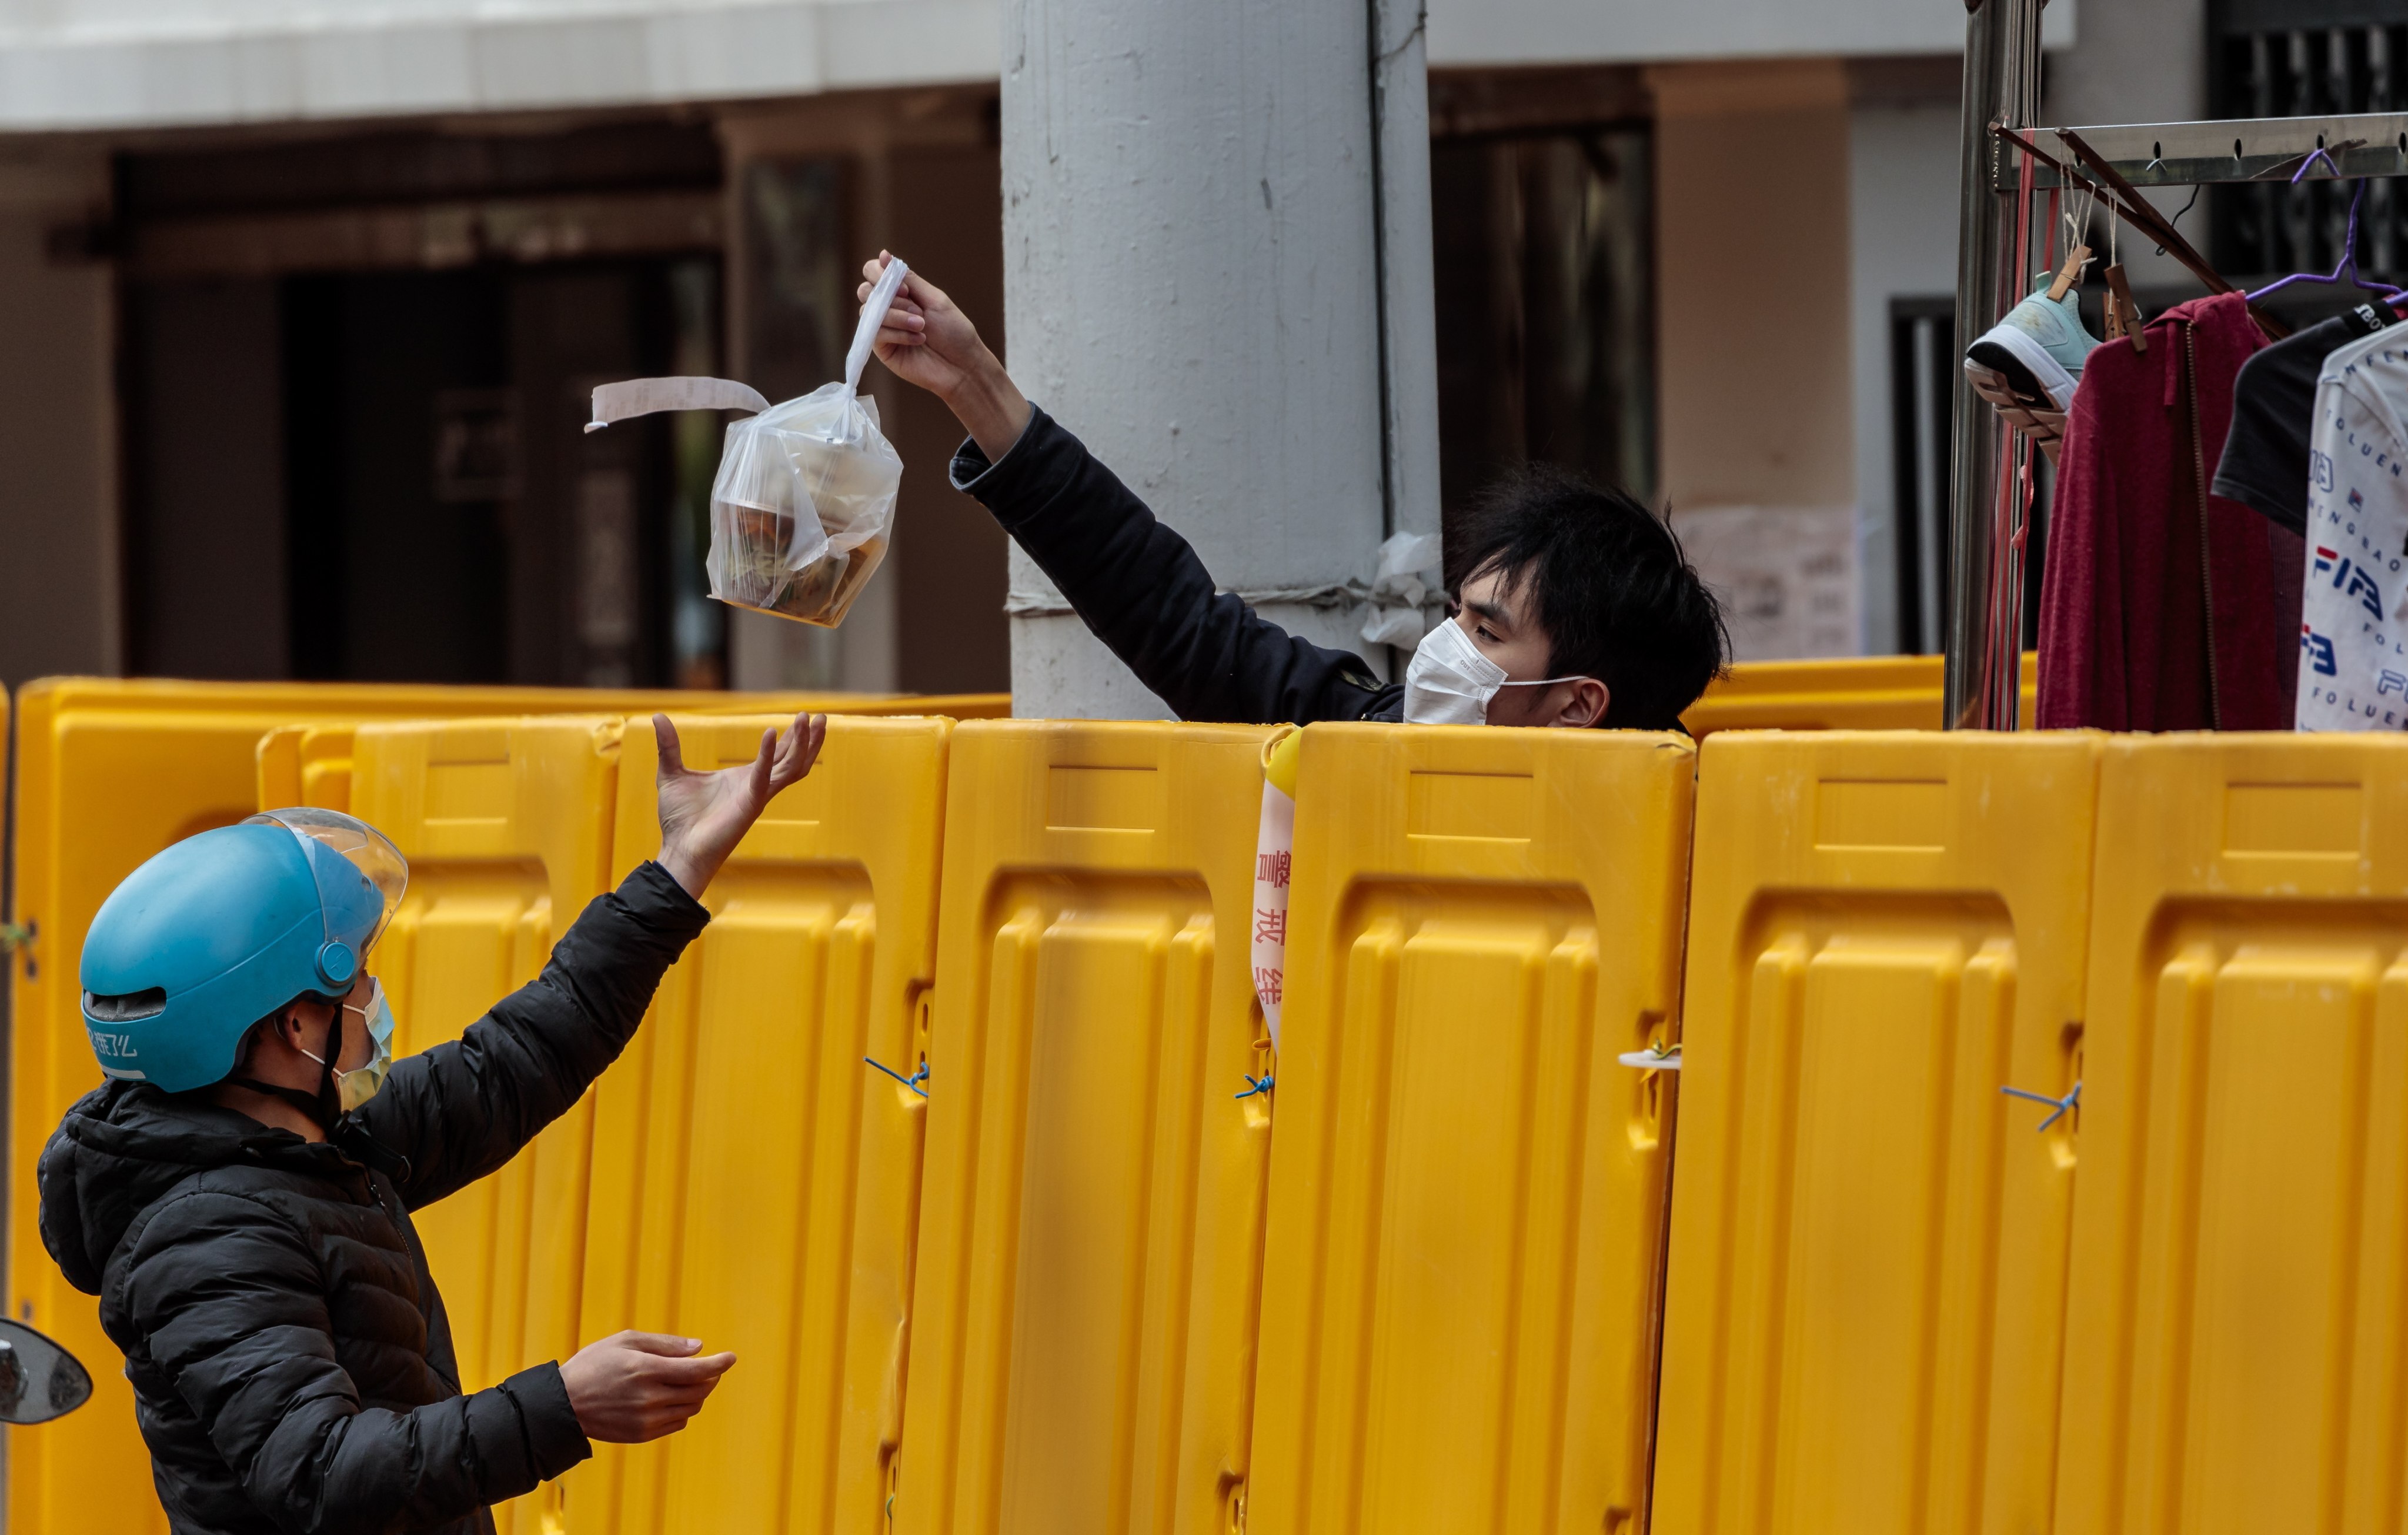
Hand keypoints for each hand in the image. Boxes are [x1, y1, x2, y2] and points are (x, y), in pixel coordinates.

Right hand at [559, 1331, 736, 1443]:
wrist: (564, 1404)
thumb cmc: (593, 1365)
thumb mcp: (625, 1341)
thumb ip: (664, 1344)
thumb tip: (698, 1348)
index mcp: (646, 1370)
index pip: (697, 1370)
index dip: (719, 1363)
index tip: (731, 1358)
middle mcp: (650, 1398)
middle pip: (699, 1390)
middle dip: (711, 1377)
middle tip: (710, 1367)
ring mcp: (646, 1419)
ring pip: (691, 1408)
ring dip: (698, 1394)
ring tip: (691, 1382)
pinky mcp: (642, 1435)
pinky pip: (677, 1423)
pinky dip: (683, 1410)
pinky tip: (673, 1399)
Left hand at [653, 712, 825, 896]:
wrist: (679, 848)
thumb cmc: (679, 819)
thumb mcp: (671, 773)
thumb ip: (669, 745)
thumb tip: (657, 717)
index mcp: (746, 779)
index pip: (778, 754)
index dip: (792, 737)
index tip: (803, 718)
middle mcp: (757, 786)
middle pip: (793, 759)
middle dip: (809, 738)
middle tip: (822, 716)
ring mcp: (757, 795)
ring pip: (790, 767)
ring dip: (803, 744)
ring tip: (810, 722)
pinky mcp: (750, 804)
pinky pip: (764, 776)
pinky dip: (768, 754)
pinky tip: (770, 733)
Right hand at [858, 251, 1030, 459]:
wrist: (962, 366)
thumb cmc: (954, 331)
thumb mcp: (934, 298)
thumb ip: (908, 278)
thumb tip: (884, 254)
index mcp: (900, 291)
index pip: (872, 271)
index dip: (880, 274)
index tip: (904, 286)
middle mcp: (887, 307)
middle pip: (865, 290)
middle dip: (891, 297)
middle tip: (916, 308)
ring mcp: (882, 327)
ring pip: (869, 311)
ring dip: (898, 316)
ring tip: (922, 326)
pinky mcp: (881, 348)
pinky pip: (876, 333)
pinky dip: (898, 333)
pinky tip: (918, 340)